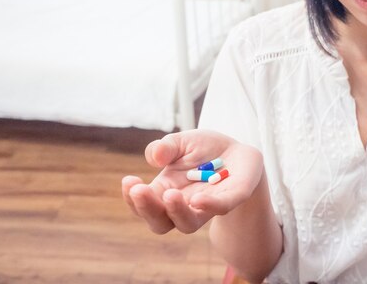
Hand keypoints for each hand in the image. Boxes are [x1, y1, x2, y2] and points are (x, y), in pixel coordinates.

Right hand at [122, 129, 263, 233]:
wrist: (237, 150)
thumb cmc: (203, 150)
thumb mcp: (181, 142)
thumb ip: (166, 147)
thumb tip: (155, 156)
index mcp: (165, 191)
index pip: (143, 205)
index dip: (132, 198)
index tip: (129, 180)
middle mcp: (183, 205)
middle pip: (160, 222)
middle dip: (148, 209)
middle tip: (140, 190)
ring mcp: (207, 206)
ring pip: (187, 224)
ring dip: (177, 212)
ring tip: (170, 195)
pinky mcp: (232, 198)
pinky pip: (220, 208)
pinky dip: (209, 205)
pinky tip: (199, 199)